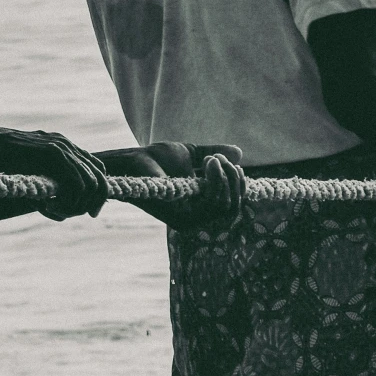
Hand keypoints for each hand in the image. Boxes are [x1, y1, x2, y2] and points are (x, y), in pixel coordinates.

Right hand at [0, 127, 109, 219]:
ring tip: (54, 210)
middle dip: (94, 202)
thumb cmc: (2, 164)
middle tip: (82, 215)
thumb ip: (49, 191)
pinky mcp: (52, 152)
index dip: (100, 194)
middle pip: (100, 178)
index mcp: (66, 147)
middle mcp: (68, 145)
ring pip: (89, 183)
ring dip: (77, 204)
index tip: (92, 213)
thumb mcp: (32, 178)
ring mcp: (61, 146)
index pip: (98, 170)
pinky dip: (68, 199)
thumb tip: (62, 216)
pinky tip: (48, 205)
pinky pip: (74, 182)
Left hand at [96, 142, 246, 228]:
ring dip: (225, 178)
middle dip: (234, 180)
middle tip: (220, 159)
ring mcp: (189, 221)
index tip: (232, 163)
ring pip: (226, 206)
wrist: (134, 161)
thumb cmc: (158, 159)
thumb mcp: (193, 154)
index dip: (239, 185)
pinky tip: (211, 164)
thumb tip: (240, 153)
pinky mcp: (182, 220)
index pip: (231, 205)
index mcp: (200, 207)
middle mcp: (196, 218)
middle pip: (233, 208)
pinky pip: (213, 204)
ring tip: (213, 159)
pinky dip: (217, 182)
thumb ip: (215, 155)